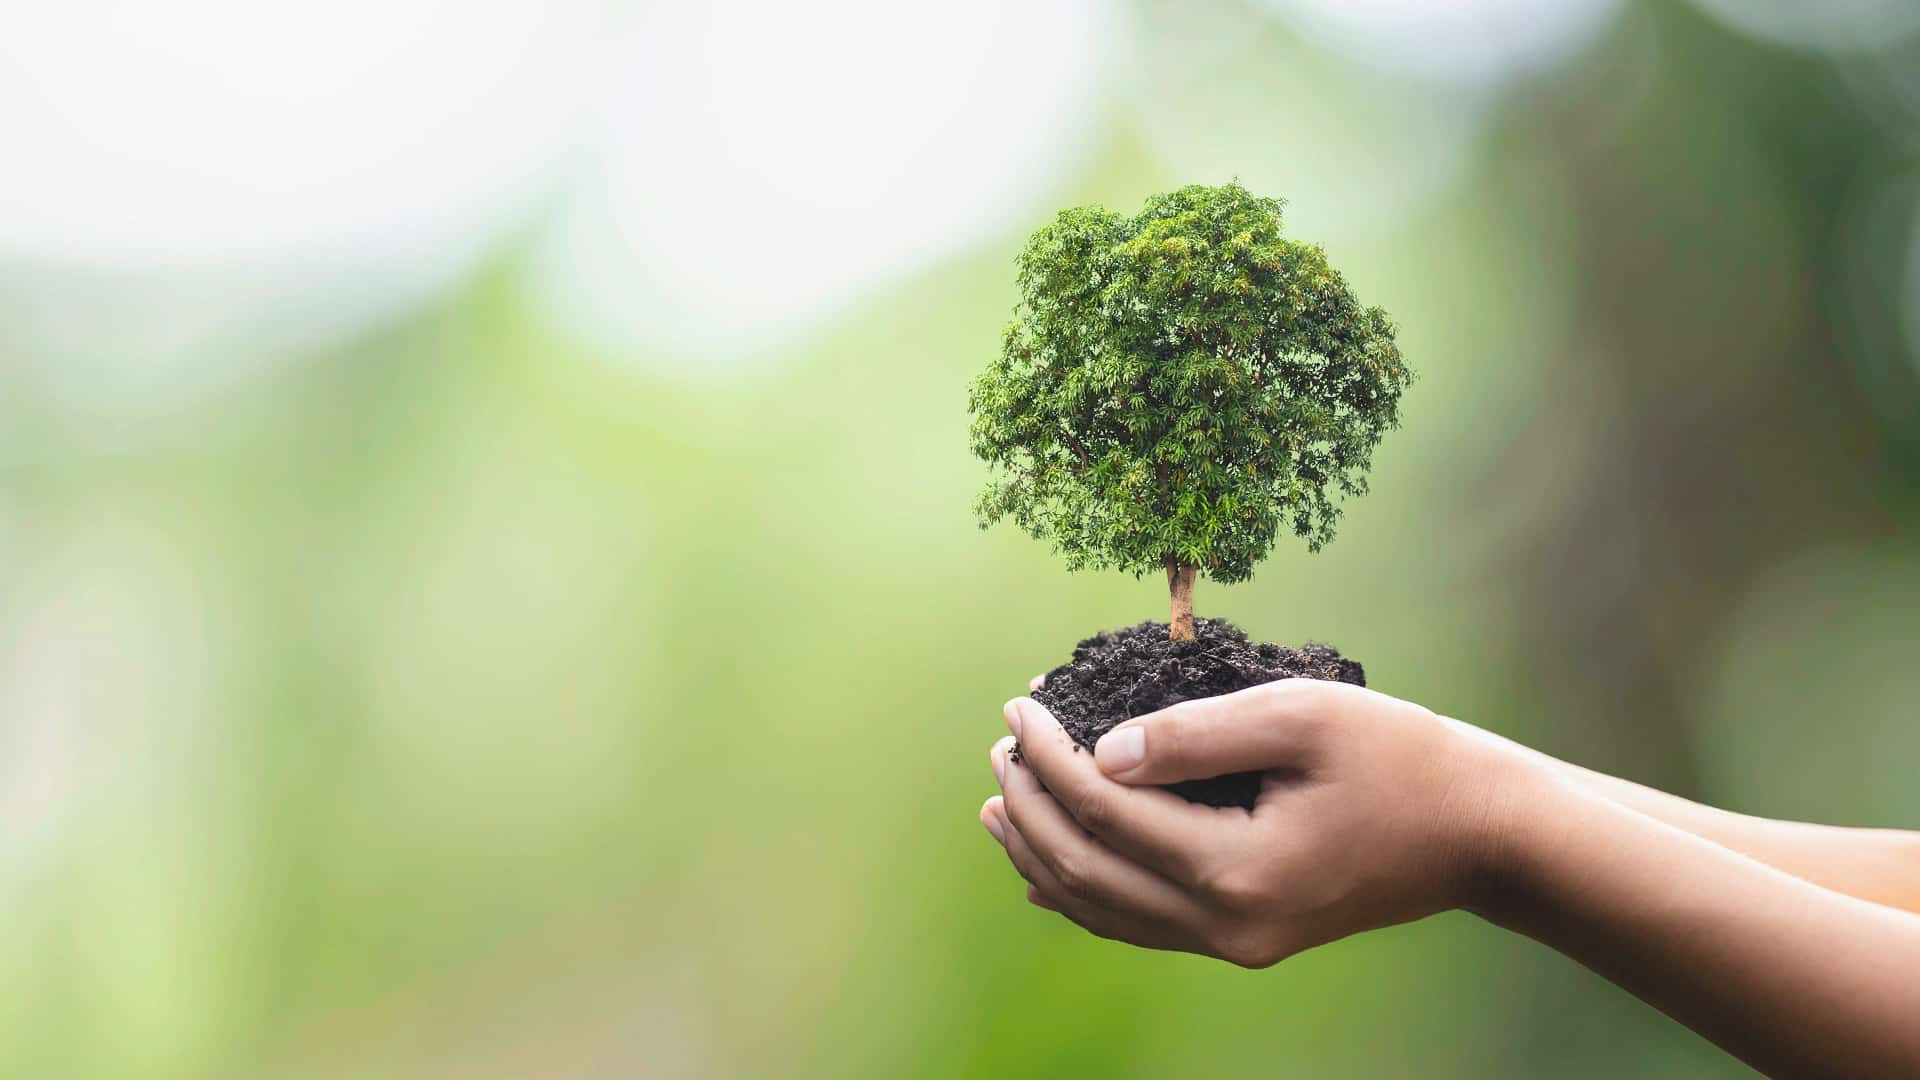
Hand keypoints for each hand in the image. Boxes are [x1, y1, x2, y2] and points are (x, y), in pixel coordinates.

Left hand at [980, 679, 1521, 966]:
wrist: (1478, 834)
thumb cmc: (1401, 759)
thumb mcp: (1301, 716)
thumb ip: (1195, 733)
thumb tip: (1103, 751)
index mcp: (1237, 869)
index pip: (1105, 811)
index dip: (1050, 756)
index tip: (1021, 704)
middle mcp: (1227, 924)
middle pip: (1086, 871)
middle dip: (1031, 805)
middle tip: (1001, 744)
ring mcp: (1235, 942)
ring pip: (1104, 909)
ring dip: (1042, 853)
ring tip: (1000, 803)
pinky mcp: (1246, 938)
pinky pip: (1140, 924)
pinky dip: (1085, 892)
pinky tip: (1050, 868)